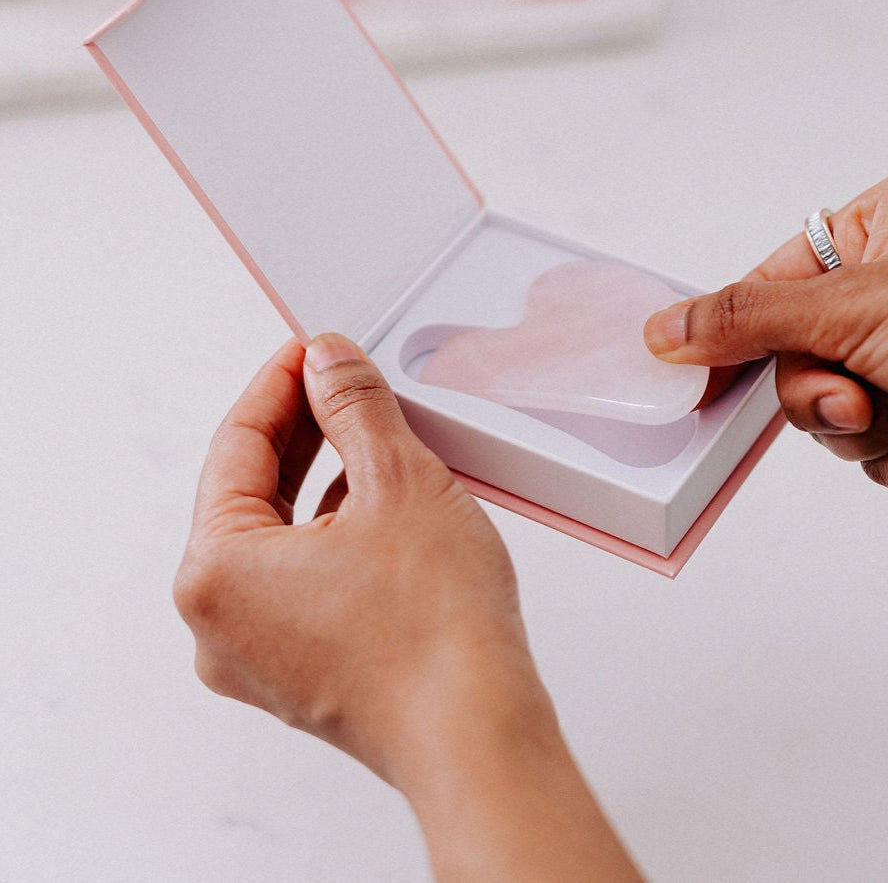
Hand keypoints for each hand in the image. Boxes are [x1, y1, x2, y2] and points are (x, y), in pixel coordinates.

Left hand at [175, 335, 640, 881]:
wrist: (478, 731)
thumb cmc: (435, 630)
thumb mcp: (399, 480)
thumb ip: (353, 406)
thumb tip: (328, 362)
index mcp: (214, 573)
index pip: (236, 447)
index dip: (278, 384)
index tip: (309, 349)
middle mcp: (218, 623)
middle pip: (250, 494)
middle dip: (301, 430)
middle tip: (340, 380)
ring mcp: (257, 656)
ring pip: (278, 538)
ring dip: (321, 480)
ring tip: (371, 434)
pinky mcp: (300, 673)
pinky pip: (301, 580)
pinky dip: (334, 533)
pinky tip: (383, 505)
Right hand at [645, 173, 887, 515]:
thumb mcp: (856, 304)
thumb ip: (749, 319)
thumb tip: (661, 329)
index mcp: (883, 225)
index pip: (772, 281)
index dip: (739, 332)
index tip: (696, 374)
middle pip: (796, 358)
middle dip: (824, 392)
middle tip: (857, 396)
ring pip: (833, 413)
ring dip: (872, 426)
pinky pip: (880, 451)